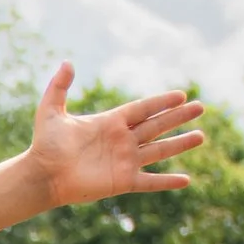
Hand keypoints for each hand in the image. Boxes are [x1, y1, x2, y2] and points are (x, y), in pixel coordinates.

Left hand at [29, 63, 204, 204]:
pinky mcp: (122, 181)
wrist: (42, 175)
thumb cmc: (45, 144)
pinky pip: (150, 181)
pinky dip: (167, 182)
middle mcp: (122, 140)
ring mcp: (124, 161)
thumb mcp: (51, 110)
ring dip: (180, 144)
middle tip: (201, 107)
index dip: (162, 102)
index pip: (143, 109)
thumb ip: (59, 86)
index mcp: (110, 122)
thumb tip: (68, 62)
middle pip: (157, 125)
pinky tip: (186, 181)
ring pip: (159, 150)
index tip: (182, 95)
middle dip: (179, 117)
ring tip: (200, 136)